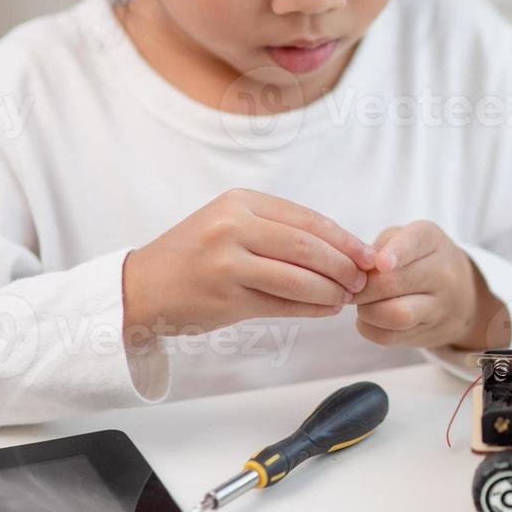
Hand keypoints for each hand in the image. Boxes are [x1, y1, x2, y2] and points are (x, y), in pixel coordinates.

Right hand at [122, 188, 378, 342]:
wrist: (140, 288)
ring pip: (299, 278)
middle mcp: (233, 226)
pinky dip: (311, 308)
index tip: (370, 254)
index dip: (345, 238)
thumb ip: (279, 228)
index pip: (308, 219)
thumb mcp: (231, 223)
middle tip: (364, 279)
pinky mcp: (225, 298)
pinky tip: (326, 309)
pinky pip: (282, 304)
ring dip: (331, 290)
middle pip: (308, 247)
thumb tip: (342, 245)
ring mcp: (227, 263)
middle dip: (344, 265)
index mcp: (240, 202)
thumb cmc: (195, 255)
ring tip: (347, 297)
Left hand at [353, 220, 510, 350]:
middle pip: (394, 283)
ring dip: (367, 310)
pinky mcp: (427, 333)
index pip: (414, 243)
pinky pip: (390, 337)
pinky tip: (369, 318)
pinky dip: (370, 328)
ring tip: (362, 303)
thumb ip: (380, 246)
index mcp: (432, 241)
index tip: (380, 263)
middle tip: (351, 286)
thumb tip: (355, 269)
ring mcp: (438, 307)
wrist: (463, 293)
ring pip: (396, 315)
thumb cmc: (421, 258)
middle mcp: (442, 273)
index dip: (395, 253)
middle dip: (363, 287)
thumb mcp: (407, 238)